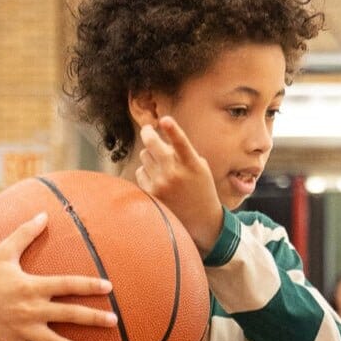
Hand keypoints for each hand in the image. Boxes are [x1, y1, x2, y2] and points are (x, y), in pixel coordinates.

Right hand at [0, 213, 118, 340]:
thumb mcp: (3, 250)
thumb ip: (25, 233)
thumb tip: (44, 213)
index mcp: (32, 285)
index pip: (67, 284)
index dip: (88, 285)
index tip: (108, 287)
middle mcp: (31, 309)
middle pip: (68, 314)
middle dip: (92, 318)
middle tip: (114, 322)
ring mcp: (22, 329)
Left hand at [135, 117, 224, 253]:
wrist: (201, 220)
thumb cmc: (200, 188)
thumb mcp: (199, 167)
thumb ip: (183, 152)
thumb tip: (158, 138)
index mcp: (191, 164)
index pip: (181, 143)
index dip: (172, 130)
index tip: (165, 120)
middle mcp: (175, 173)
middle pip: (152, 143)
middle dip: (148, 133)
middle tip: (148, 130)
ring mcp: (161, 184)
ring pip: (144, 155)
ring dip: (151, 156)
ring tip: (162, 166)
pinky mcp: (152, 194)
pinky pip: (140, 172)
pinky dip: (146, 171)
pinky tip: (157, 179)